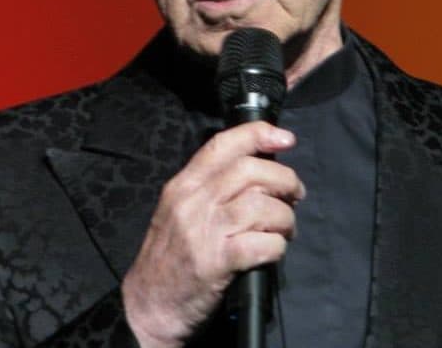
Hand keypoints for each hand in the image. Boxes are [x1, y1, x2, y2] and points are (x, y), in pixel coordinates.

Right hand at [121, 121, 303, 347]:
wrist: (146, 306)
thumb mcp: (178, 210)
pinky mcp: (216, 263)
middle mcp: (192, 201)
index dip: (258, 135)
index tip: (286, 139)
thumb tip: (258, 172)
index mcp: (183, 185)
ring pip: (261, 206)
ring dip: (285, 217)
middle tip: (295, 194)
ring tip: (285, 229)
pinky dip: (277, 246)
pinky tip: (274, 251)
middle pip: (249, 171)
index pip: (222, 145)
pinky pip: (261, 244)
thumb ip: (210, 188)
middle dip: (284, 179)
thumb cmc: (168, 258)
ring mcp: (204, 231)